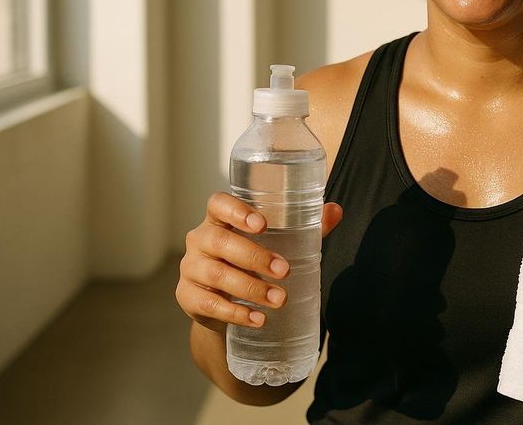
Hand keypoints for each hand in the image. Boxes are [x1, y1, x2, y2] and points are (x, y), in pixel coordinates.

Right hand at [176, 192, 343, 332]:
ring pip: (217, 274)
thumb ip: (306, 227)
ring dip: (250, 288)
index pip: (217, 204)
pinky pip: (209, 304)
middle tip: (285, 271)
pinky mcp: (188, 297)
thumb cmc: (253, 261)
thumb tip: (335, 211)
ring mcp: (190, 268)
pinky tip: (258, 319)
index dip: (236, 210)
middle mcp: (200, 239)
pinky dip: (236, 313)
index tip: (262, 223)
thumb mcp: (278, 242)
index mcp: (219, 219)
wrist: (225, 303)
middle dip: (254, 256)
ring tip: (279, 299)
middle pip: (220, 241)